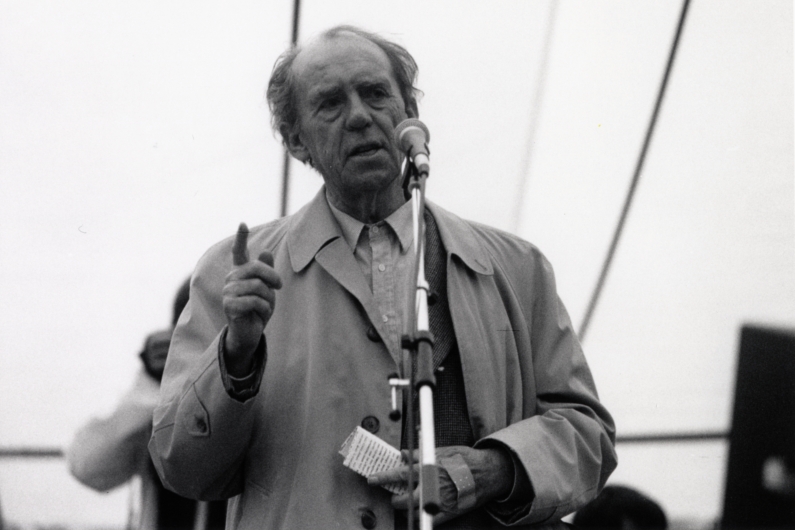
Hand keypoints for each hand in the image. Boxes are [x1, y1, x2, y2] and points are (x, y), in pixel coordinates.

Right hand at [223, 223, 281, 374]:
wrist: (250, 332)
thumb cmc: (258, 309)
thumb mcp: (267, 289)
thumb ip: (265, 272)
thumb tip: (265, 252)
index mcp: (241, 272)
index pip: (239, 252)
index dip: (241, 238)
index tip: (243, 223)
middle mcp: (232, 278)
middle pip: (257, 268)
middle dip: (273, 277)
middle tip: (279, 287)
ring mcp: (228, 291)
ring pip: (258, 286)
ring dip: (268, 298)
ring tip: (265, 306)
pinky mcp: (229, 305)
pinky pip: (255, 301)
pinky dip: (264, 309)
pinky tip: (260, 314)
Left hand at [367, 445, 513, 523]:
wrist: (487, 474)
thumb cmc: (464, 459)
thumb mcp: (442, 450)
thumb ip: (419, 454)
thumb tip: (402, 454)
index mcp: (428, 469)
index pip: (399, 474)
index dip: (383, 477)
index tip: (372, 479)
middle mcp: (431, 487)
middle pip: (403, 500)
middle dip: (396, 498)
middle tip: (395, 495)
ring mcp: (439, 503)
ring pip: (413, 511)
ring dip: (408, 507)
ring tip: (410, 501)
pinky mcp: (447, 513)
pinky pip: (428, 520)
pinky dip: (421, 517)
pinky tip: (420, 512)